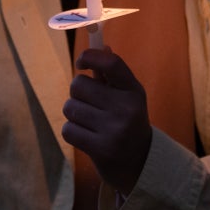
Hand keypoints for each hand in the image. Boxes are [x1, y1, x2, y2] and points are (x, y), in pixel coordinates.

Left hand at [61, 48, 151, 193]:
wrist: (140, 164)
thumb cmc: (128, 123)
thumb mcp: (127, 98)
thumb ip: (112, 75)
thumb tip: (101, 45)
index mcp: (133, 91)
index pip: (110, 63)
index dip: (90, 56)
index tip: (81, 64)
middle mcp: (126, 108)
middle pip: (79, 85)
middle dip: (76, 92)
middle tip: (86, 101)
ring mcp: (114, 130)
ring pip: (70, 107)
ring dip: (73, 113)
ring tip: (87, 121)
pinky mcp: (101, 149)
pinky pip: (69, 129)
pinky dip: (72, 131)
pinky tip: (85, 135)